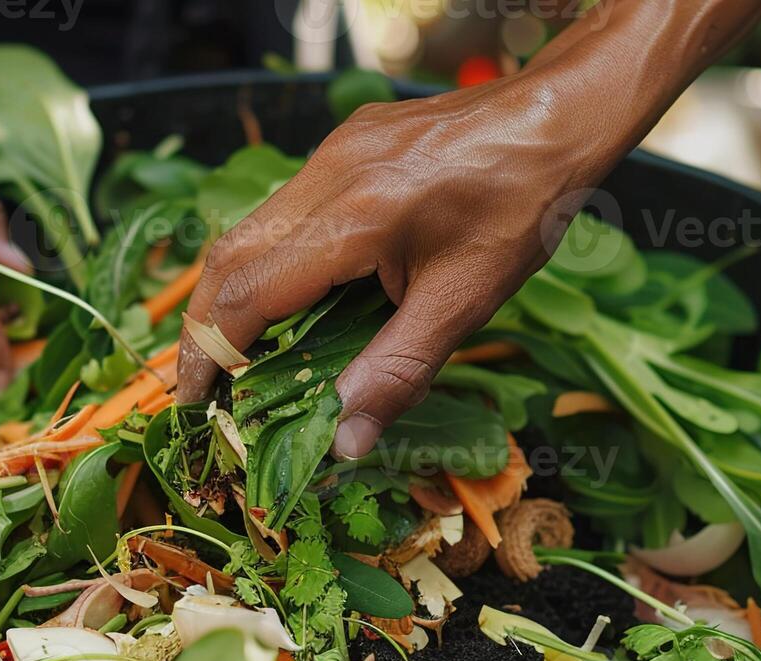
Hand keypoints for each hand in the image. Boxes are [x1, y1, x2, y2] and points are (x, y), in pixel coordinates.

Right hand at [177, 75, 597, 458]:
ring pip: (250, 230)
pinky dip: (271, 260)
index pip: (248, 295)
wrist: (560, 116)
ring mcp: (331, 154)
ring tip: (241, 354)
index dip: (214, 356)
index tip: (200, 406)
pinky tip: (295, 298)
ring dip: (234, 294)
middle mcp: (326, 177)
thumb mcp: (464, 304)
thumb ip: (395, 374)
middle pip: (227, 259)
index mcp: (352, 219)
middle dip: (206, 329)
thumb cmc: (522, 209)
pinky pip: (285, 208)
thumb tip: (342, 444)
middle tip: (205, 389)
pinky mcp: (344, 145)